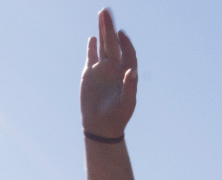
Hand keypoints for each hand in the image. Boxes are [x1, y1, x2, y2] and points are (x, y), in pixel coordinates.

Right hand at [80, 8, 137, 137]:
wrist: (101, 126)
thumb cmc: (118, 116)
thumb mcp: (127, 103)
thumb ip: (130, 86)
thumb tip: (131, 71)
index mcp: (127, 73)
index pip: (128, 53)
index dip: (126, 43)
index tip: (121, 33)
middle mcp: (115, 68)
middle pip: (113, 44)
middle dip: (110, 27)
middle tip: (106, 11)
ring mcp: (102, 70)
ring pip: (103, 46)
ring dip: (102, 31)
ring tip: (102, 14)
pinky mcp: (90, 74)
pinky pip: (91, 57)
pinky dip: (92, 48)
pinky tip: (93, 38)